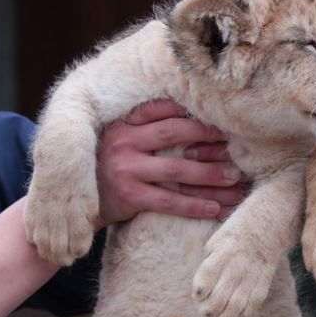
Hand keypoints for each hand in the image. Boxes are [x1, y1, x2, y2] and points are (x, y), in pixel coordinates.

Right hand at [95, 101, 246, 227]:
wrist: (80, 202)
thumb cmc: (109, 167)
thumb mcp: (119, 140)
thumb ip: (144, 127)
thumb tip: (189, 116)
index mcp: (124, 124)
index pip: (161, 108)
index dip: (190, 110)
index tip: (217, 113)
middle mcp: (124, 142)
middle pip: (174, 133)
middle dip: (208, 136)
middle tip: (235, 143)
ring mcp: (127, 169)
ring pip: (177, 169)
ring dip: (210, 173)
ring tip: (234, 176)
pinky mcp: (130, 196)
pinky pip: (169, 201)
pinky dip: (194, 205)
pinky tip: (215, 208)